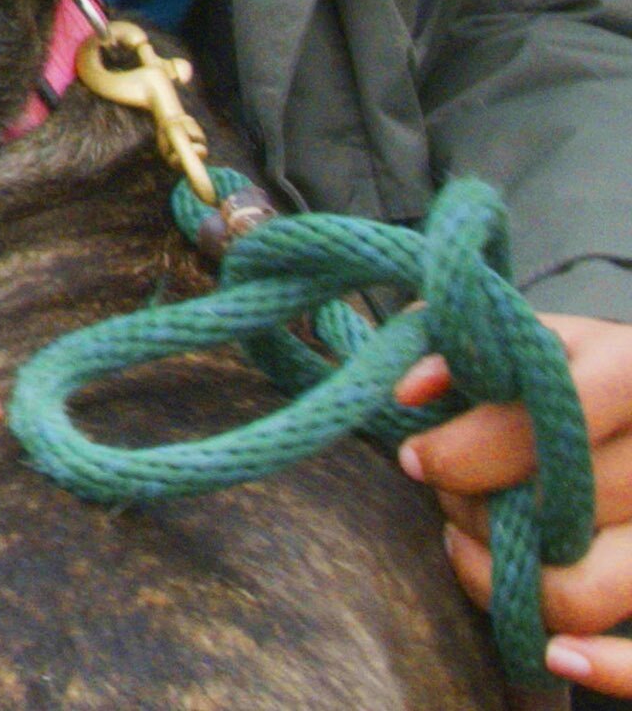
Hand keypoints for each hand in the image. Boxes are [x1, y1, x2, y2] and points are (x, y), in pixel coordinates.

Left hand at [395, 314, 631, 694]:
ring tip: (469, 545)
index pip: (549, 424)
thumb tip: (407, 391)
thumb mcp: (532, 342)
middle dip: (472, 509)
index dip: (464, 451)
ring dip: (507, 581)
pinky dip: (603, 668)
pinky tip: (554, 653)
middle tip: (446, 495)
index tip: (415, 459)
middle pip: (555, 512)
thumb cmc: (573, 374)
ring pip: (588, 592)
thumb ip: (461, 348)